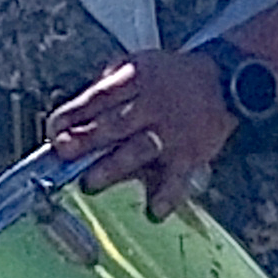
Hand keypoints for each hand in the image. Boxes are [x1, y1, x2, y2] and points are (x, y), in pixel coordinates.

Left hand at [36, 49, 231, 215]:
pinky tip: (153, 211)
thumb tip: (69, 117)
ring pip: (141, 149)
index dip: (73, 114)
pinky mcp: (191, 155)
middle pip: (116, 123)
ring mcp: (172, 132)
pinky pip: (178, 178)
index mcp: (135, 79)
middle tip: (63, 152)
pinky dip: (167, 196)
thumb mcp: (135, 65)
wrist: (224, 81)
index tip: (53, 130)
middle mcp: (152, 105)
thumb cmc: (168, 78)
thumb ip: (104, 87)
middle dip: (87, 139)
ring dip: (114, 167)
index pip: (98, 97)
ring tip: (90, 183)